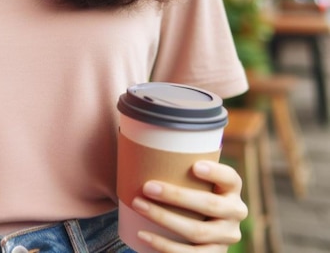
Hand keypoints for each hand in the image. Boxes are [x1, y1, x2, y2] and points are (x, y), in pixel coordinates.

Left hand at [130, 161, 247, 251]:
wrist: (203, 230)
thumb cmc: (188, 189)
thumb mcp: (192, 177)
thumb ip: (177, 161)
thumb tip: (135, 130)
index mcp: (231, 188)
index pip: (230, 178)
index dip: (215, 172)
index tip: (194, 166)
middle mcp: (235, 213)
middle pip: (209, 205)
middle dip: (176, 196)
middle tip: (147, 186)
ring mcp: (227, 237)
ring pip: (197, 231)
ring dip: (164, 219)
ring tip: (138, 205)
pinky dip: (164, 246)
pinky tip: (143, 234)